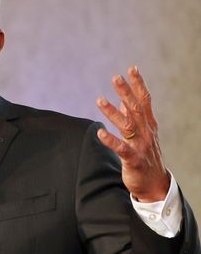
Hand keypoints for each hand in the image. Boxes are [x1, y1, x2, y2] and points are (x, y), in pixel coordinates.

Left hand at [95, 66, 169, 201]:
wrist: (155, 185)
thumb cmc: (146, 157)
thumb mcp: (142, 135)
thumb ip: (134, 118)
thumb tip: (125, 100)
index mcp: (148, 125)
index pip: (145, 100)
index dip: (138, 85)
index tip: (131, 69)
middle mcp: (146, 133)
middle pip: (135, 108)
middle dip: (126, 92)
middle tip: (116, 77)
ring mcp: (140, 146)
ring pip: (127, 125)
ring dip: (113, 112)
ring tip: (99, 100)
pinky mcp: (133, 159)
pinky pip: (121, 148)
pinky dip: (110, 140)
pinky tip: (99, 133)